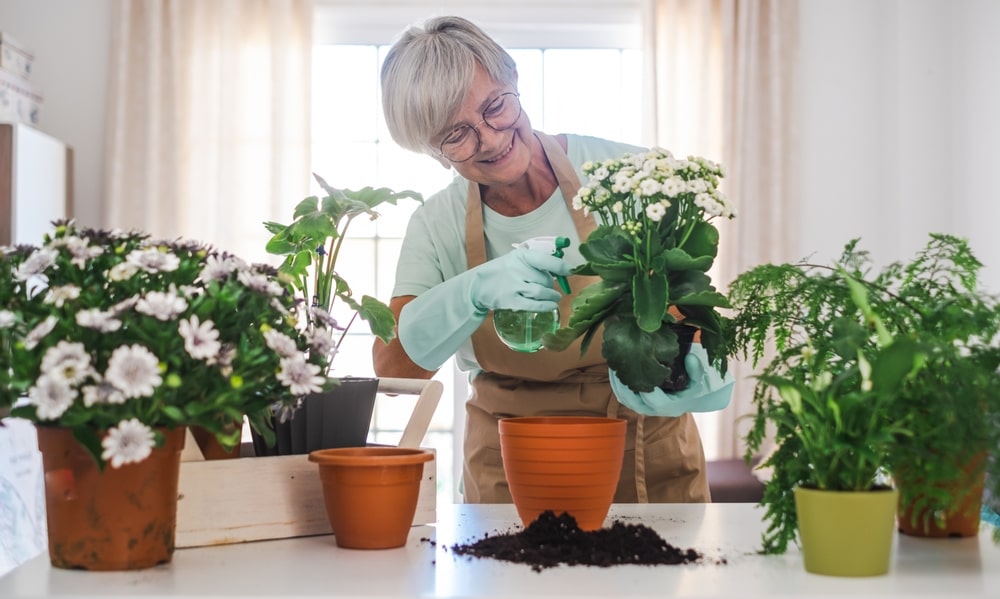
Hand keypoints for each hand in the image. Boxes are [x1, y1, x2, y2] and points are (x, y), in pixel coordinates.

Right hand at [396, 248, 569, 370]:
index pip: (546, 260)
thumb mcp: (516, 259)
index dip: (561, 266)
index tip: (570, 271)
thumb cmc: (502, 272)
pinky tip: (551, 306)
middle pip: (545, 278)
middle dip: (551, 284)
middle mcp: (517, 269)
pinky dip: (546, 306)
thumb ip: (536, 261)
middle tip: (551, 288)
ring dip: (552, 296)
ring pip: (542, 291)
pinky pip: (534, 304)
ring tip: (555, 298)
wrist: (478, 286)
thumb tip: (562, 266)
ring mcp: (513, 286)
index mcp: (520, 256)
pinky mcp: (510, 301)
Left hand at [609, 344, 733, 416]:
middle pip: (633, 401)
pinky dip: (616, 384)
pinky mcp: (636, 403)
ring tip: (613, 365)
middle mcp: (654, 410)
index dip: (645, 387)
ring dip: (617, 383)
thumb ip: (695, 369)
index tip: (637, 370)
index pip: (654, 400)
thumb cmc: (691, 387)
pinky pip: (622, 397)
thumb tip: (690, 357)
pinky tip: (614, 369)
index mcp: (669, 406)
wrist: (686, 397)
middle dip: (623, 384)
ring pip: (624, 399)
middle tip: (618, 364)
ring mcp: (643, 408)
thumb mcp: (698, 379)